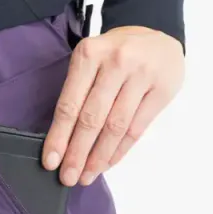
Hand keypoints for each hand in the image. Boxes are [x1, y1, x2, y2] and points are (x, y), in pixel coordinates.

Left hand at [43, 26, 184, 184]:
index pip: (70, 104)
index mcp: (89, 54)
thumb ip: (78, 92)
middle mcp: (115, 62)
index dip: (59, 136)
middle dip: (77, 153)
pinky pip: (137, 128)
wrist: (158, 36)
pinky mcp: (162, 89)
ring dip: (99, 157)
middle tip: (68, 177)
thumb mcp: (92, 60)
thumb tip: (62, 140)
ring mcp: (141, 75)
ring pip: (115, 127)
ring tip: (88, 176)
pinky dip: (120, 150)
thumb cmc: (116, 54)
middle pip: (91, 118)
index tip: (50, 161)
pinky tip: (108, 163)